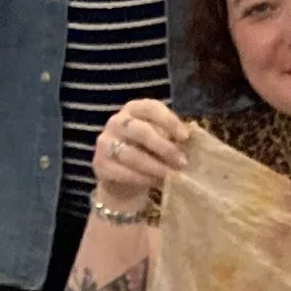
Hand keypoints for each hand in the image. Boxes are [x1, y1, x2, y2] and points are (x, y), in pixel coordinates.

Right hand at [91, 98, 192, 214]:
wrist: (125, 178)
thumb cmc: (149, 152)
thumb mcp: (161, 139)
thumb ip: (172, 137)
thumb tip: (191, 141)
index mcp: (134, 109)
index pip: (151, 108)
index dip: (169, 121)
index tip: (186, 137)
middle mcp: (116, 121)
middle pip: (141, 131)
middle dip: (164, 147)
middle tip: (182, 161)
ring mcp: (105, 142)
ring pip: (131, 154)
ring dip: (155, 166)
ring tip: (172, 175)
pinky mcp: (100, 164)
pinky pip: (122, 172)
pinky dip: (142, 178)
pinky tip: (155, 182)